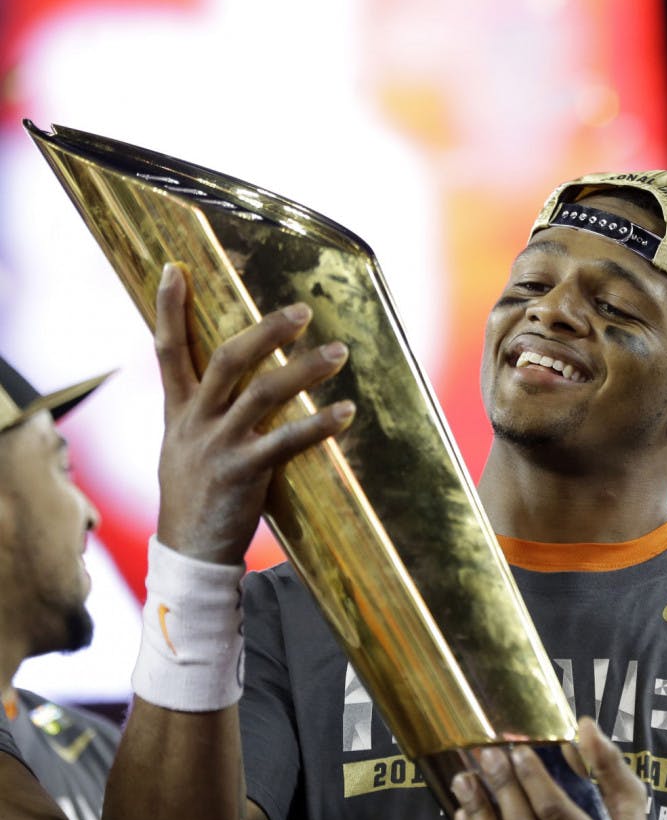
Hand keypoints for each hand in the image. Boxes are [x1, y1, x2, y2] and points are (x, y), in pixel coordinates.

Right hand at [154, 262, 354, 564]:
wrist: (188, 550)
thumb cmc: (194, 492)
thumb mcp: (183, 444)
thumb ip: (200, 409)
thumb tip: (229, 378)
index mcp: (179, 411)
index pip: (167, 350)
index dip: (168, 308)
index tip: (173, 269)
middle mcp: (195, 421)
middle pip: (225, 359)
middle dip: (264, 331)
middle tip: (302, 310)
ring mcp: (218, 446)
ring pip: (262, 393)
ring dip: (304, 369)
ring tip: (339, 352)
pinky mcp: (243, 473)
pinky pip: (286, 441)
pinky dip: (319, 424)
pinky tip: (346, 412)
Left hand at [452, 717, 648, 819]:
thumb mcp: (629, 810)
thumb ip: (610, 768)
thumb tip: (586, 727)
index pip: (557, 813)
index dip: (533, 778)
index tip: (518, 750)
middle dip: (503, 788)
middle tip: (489, 756)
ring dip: (478, 813)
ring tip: (465, 779)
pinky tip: (465, 814)